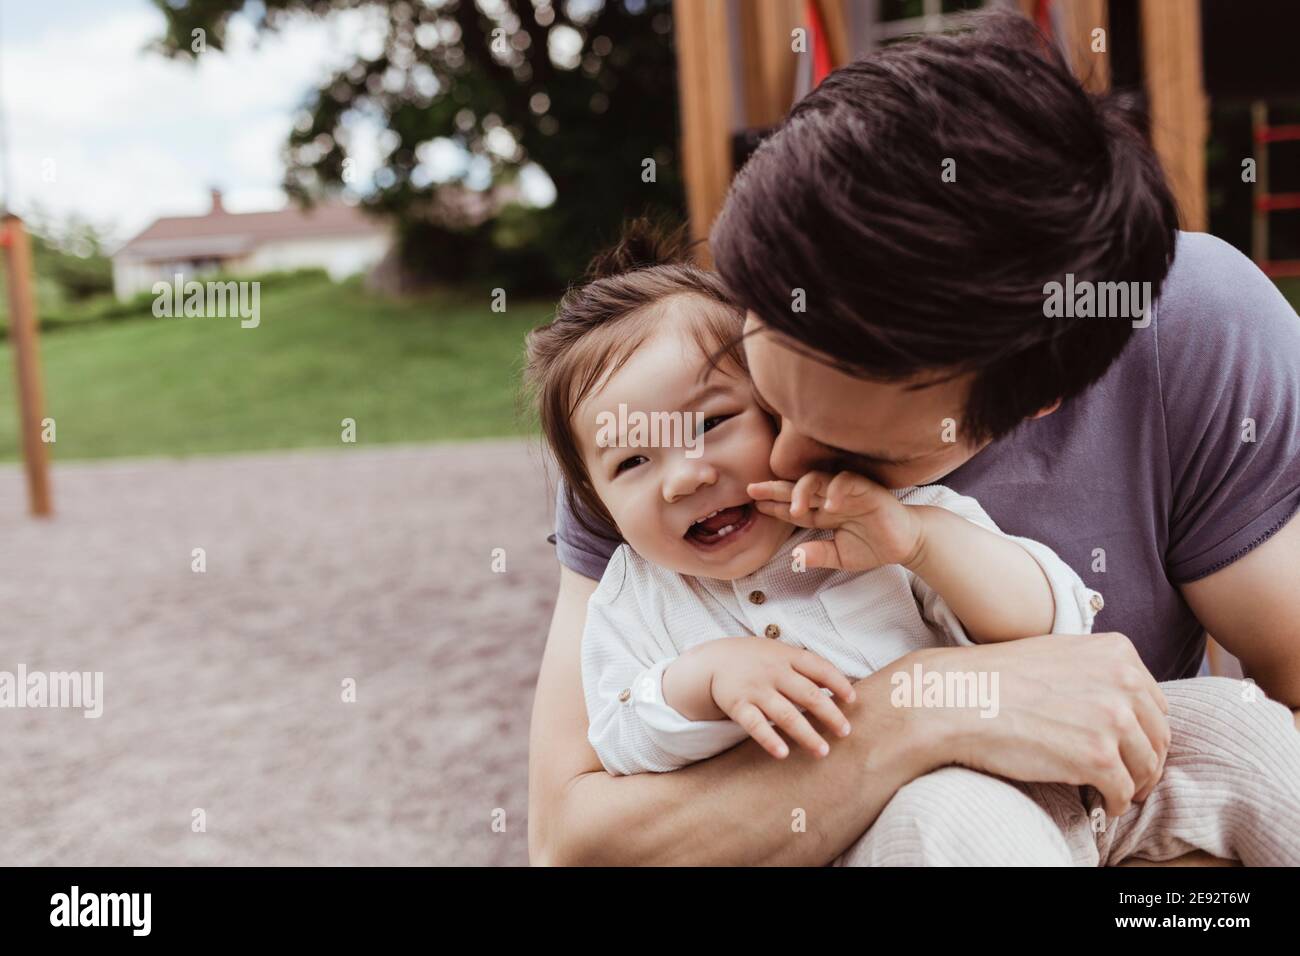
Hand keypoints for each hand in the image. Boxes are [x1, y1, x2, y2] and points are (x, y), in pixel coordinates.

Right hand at [667, 637, 856, 759]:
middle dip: (830, 714)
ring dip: (807, 734)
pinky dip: (769, 739)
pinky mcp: (738, 705)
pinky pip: (755, 725)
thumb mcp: (780, 653)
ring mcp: (756, 689)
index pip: (819, 667)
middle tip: (845, 732)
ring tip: (823, 752)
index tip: (853, 700)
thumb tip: (842, 687)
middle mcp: (774, 672)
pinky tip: (783, 753)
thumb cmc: (757, 660)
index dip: (838, 683)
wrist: (713, 661)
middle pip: (808, 694)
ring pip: (786, 714)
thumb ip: (806, 667)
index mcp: (787, 656)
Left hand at [748, 470, 923, 571]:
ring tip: (795, 508)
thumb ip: (818, 555)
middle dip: (775, 489)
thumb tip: (795, 558)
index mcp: (822, 513)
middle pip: (798, 489)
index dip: (774, 505)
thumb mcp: (840, 556)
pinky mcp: (866, 489)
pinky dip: (838, 491)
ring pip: (819, 480)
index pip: (793, 506)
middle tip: (753, 490)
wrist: (906, 543)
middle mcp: (830, 499)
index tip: (754, 505)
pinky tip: (831, 506)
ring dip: (804, 491)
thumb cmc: (873, 546)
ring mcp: (847, 492)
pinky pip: (847, 482)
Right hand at [909, 633, 1171, 816]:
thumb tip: (1119, 703)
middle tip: (1131, 777)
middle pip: (1158, 736)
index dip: (1145, 730)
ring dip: (1134, 784)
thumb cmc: (998, 677)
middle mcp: (1124, 682)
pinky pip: (1122, 791)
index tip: (1133, 746)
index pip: (1155, 702)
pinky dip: (1114, 803)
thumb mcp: (1059, 654)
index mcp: (1118, 653)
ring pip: (1146, 767)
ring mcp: (1113, 720)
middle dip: (1146, 760)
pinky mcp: (1097, 757)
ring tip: (1116, 792)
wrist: (959, 697)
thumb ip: (1097, 671)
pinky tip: (1100, 803)